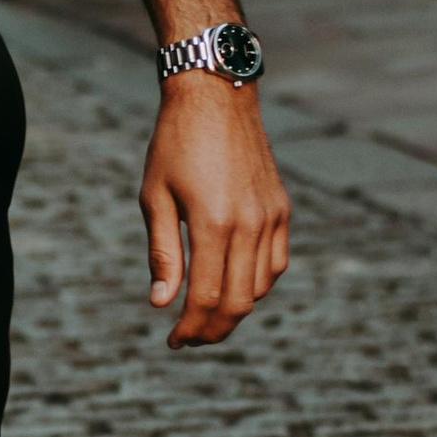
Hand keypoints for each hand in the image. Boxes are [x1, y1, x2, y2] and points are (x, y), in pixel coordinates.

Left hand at [140, 75, 290, 347]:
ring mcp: (270, 217)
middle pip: (237, 302)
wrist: (215, 96)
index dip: (189, 328)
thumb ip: (162, 253)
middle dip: (213, 330)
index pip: (206, 298)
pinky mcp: (281, 208)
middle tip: (189, 339)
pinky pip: (275, 263)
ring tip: (206, 316)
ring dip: (235, 310)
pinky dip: (257, 285)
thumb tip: (161, 303)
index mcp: (213, 223)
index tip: (173, 340)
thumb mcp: (155, 196)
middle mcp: (249, 225)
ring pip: (259, 287)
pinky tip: (233, 286)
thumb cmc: (174, 144)